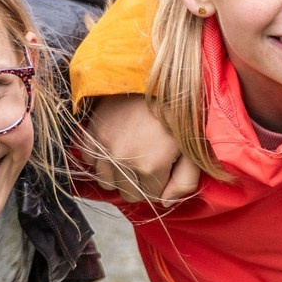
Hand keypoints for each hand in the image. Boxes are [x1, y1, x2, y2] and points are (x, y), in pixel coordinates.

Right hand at [81, 96, 200, 203]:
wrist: (150, 78)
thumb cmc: (177, 112)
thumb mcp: (192, 148)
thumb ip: (185, 182)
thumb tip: (165, 203)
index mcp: (150, 167)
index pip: (150, 197)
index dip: (159, 185)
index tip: (164, 168)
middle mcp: (122, 162)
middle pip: (127, 194)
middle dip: (139, 184)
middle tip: (148, 162)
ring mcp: (103, 148)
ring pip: (106, 182)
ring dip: (118, 175)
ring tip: (131, 156)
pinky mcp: (90, 135)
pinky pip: (89, 163)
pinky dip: (100, 160)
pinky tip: (114, 148)